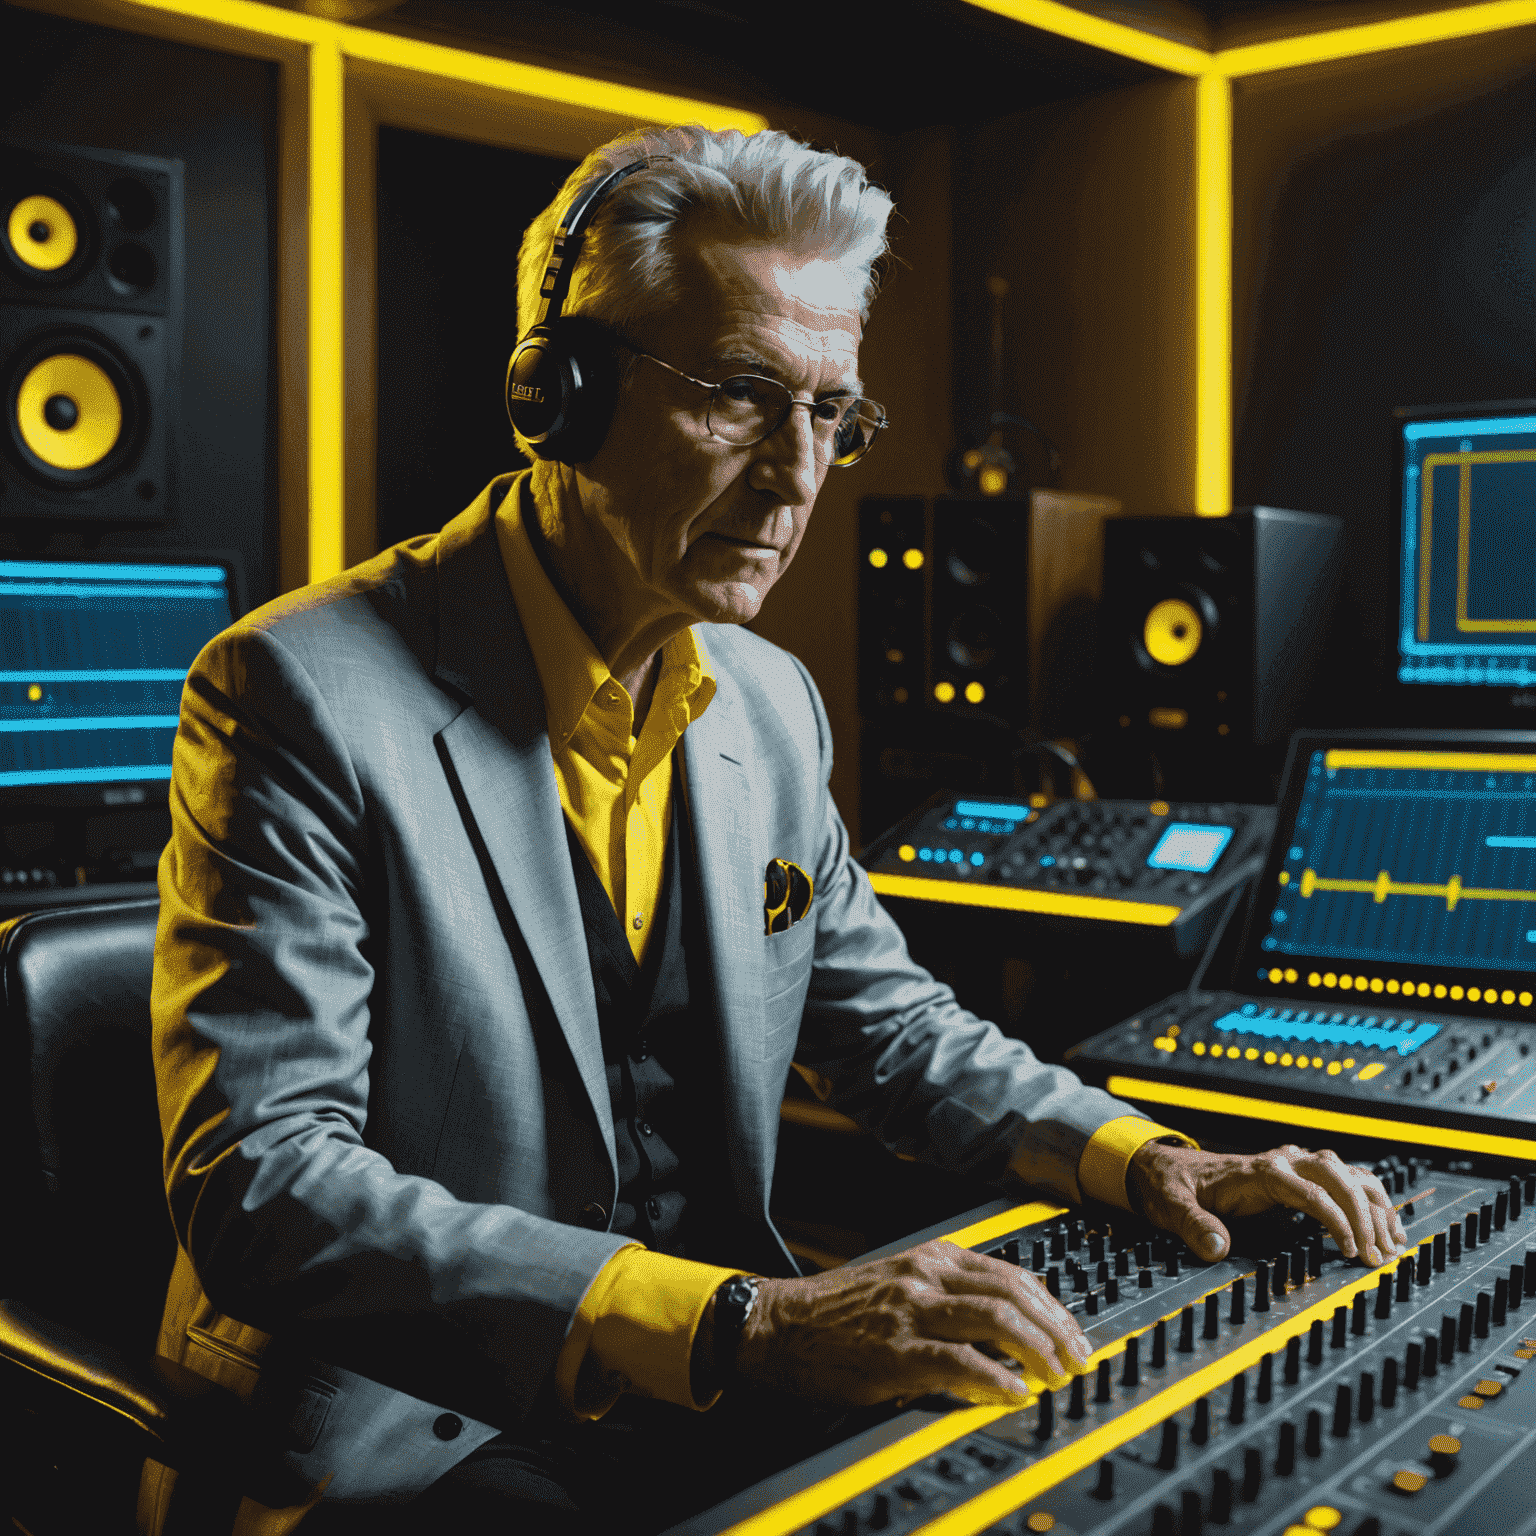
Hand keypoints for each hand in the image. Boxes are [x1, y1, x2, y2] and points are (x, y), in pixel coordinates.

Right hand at [734, 1238, 1093, 1407]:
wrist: (780, 1325)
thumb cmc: (837, 1310)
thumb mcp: (898, 1284)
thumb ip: (947, 1295)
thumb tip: (1004, 1326)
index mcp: (931, 1257)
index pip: (1011, 1273)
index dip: (1051, 1306)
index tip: (1071, 1332)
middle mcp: (925, 1276)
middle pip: (1013, 1293)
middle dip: (1056, 1329)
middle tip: (1076, 1358)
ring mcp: (910, 1311)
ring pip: (995, 1319)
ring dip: (1038, 1351)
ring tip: (1056, 1376)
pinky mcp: (895, 1352)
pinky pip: (960, 1362)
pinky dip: (997, 1379)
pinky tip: (1014, 1393)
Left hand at [1129, 1141, 1409, 1267]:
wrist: (1168, 1168)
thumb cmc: (1174, 1188)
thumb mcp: (1174, 1207)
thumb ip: (1193, 1226)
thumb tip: (1216, 1247)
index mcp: (1260, 1171)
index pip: (1311, 1191)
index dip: (1336, 1221)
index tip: (1353, 1252)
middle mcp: (1283, 1162)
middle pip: (1338, 1177)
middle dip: (1364, 1215)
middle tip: (1378, 1255)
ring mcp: (1294, 1165)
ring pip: (1349, 1174)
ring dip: (1375, 1206)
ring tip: (1395, 1244)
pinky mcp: (1300, 1174)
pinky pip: (1346, 1180)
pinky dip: (1371, 1200)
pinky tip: (1389, 1226)